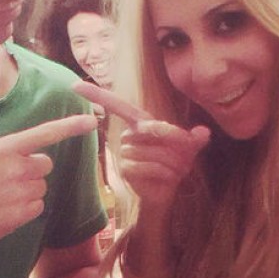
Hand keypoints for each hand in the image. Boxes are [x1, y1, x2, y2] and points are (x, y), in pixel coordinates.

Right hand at [0, 114, 96, 250]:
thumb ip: (11, 153)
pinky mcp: (20, 214)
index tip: (91, 121)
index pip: (44, 134)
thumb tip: (36, 158)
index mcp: (4, 148)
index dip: (69, 127)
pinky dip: (26, 209)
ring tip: (2, 196)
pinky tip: (5, 210)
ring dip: (28, 191)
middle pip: (45, 164)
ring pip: (42, 187)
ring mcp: (19, 192)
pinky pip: (37, 206)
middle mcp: (15, 167)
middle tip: (8, 179)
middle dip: (33, 171)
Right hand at [73, 81, 209, 208]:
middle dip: (175, 145)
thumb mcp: (187, 150)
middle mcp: (128, 136)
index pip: (117, 106)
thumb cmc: (174, 165)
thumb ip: (194, 139)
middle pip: (153, 130)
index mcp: (139, 124)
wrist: (165, 192)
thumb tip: (203, 132)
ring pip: (153, 152)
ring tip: (177, 171)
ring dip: (173, 163)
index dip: (97, 95)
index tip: (74, 85)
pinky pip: (147, 167)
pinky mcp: (125, 170)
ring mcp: (124, 153)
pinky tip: (168, 179)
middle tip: (184, 160)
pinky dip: (164, 174)